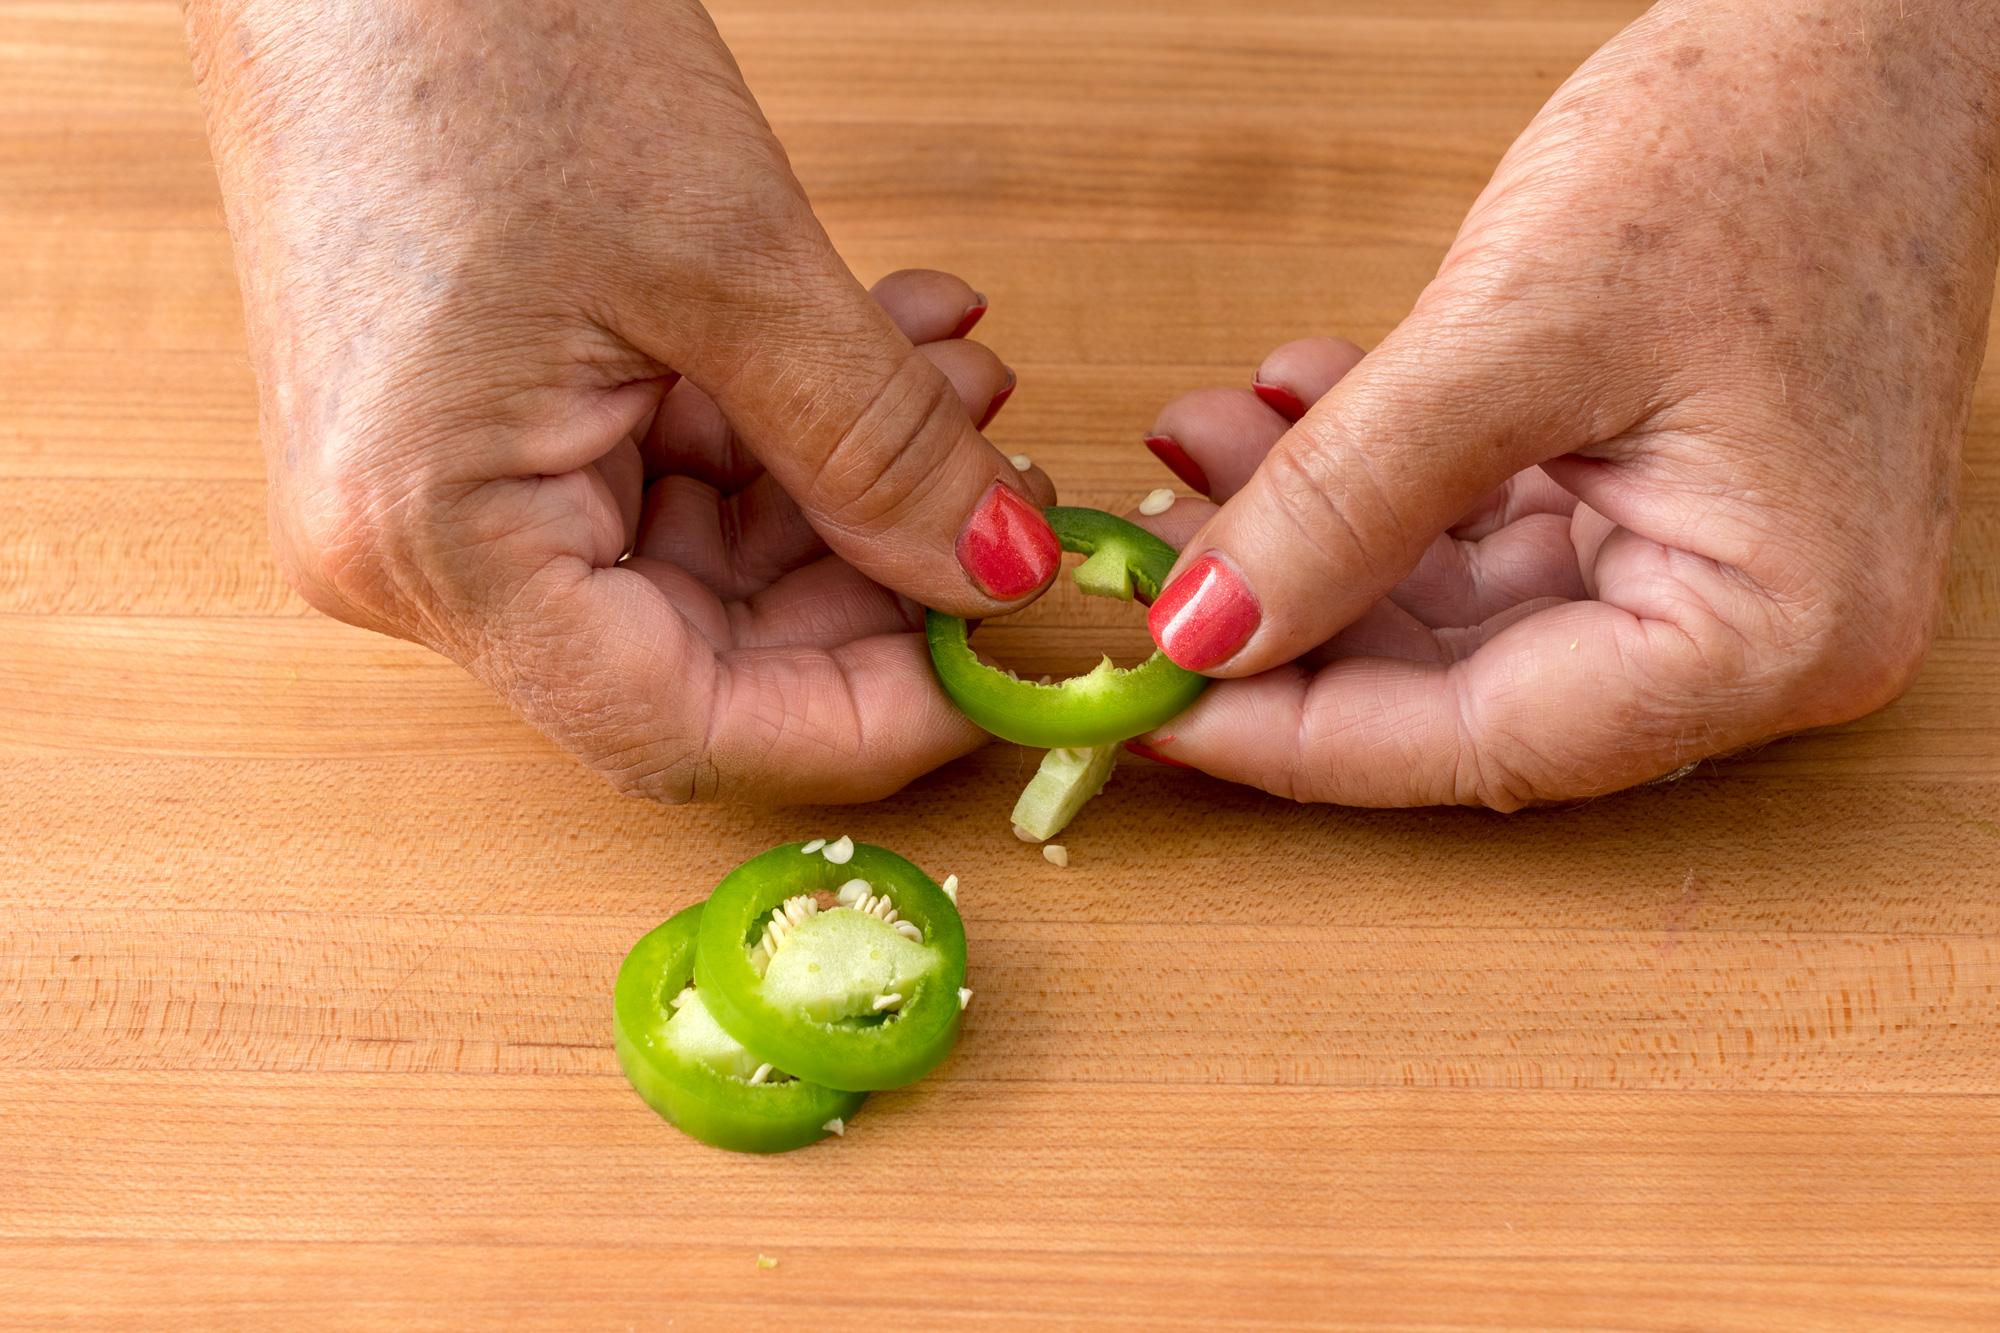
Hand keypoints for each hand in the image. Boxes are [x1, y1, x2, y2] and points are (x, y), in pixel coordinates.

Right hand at [183, 0, 1056, 801]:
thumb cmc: (476, 32)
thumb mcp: (730, 259)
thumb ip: (877, 446)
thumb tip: (1000, 570)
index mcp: (434, 542)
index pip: (683, 729)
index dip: (867, 719)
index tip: (1002, 666)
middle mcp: (415, 549)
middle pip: (699, 653)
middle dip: (879, 580)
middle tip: (1009, 497)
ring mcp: (443, 486)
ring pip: (701, 564)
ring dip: (850, 487)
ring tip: (961, 381)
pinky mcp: (480, 422)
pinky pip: (666, 477)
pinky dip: (787, 427)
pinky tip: (889, 348)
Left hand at [1129, 0, 1999, 808]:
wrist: (1866, 18)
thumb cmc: (1763, 140)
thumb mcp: (1521, 330)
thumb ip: (1351, 497)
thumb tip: (1205, 629)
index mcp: (1772, 630)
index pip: (1487, 743)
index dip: (1299, 735)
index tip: (1156, 707)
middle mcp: (1755, 629)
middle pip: (1463, 690)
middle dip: (1290, 620)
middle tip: (1149, 571)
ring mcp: (1711, 563)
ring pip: (1456, 608)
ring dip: (1316, 535)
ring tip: (1199, 455)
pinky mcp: (1665, 498)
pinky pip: (1484, 530)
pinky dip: (1378, 481)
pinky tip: (1285, 411)